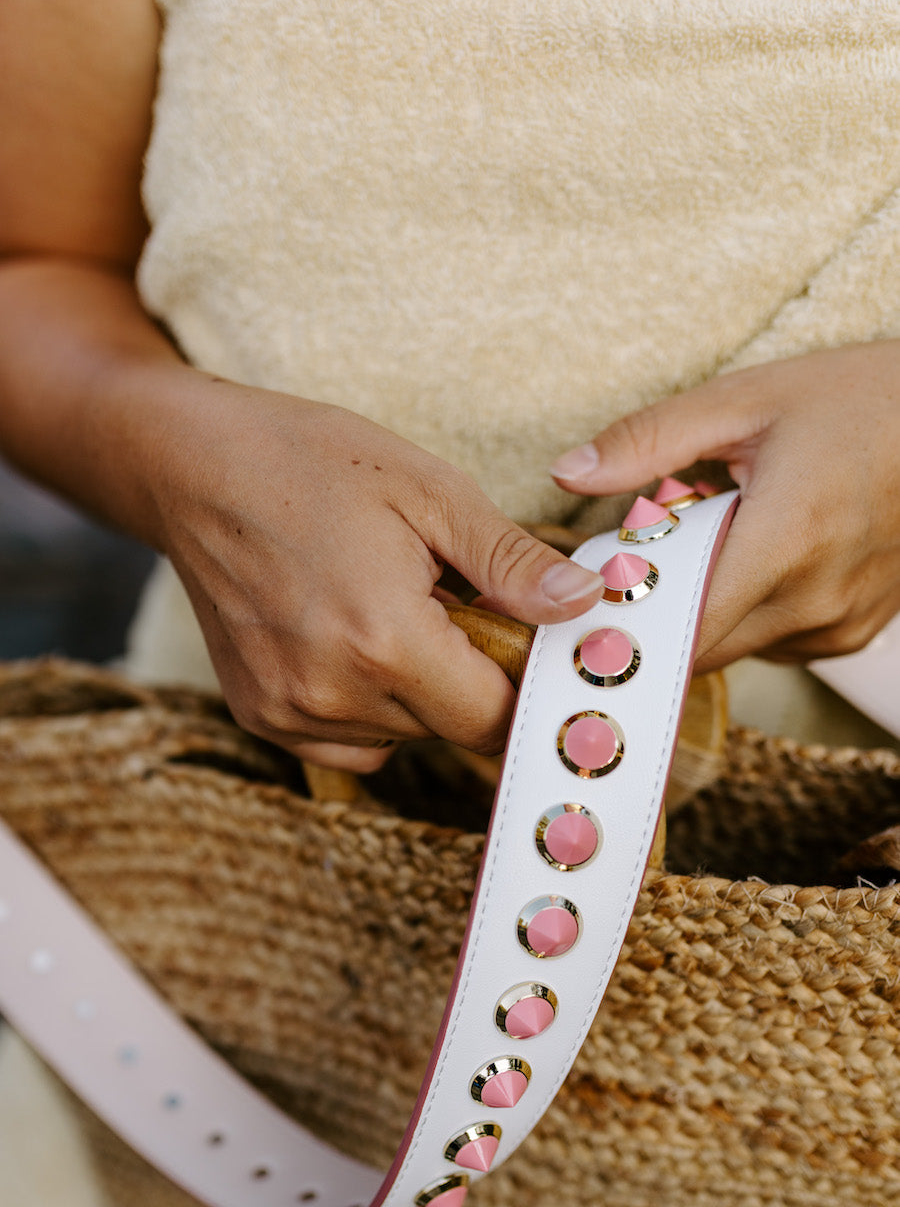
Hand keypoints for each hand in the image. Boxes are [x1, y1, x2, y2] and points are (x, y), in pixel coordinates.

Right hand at [144, 371, 607, 770]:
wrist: (192, 467)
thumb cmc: (313, 463)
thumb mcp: (429, 492)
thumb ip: (512, 561)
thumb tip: (585, 604)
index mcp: (385, 639)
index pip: (494, 718)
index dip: (525, 686)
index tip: (530, 645)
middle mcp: (333, 694)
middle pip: (451, 730)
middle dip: (472, 677)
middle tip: (452, 602)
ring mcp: (289, 712)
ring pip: (403, 738)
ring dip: (420, 692)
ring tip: (390, 611)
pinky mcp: (261, 717)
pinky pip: (350, 743)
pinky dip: (370, 706)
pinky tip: (352, 641)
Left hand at [550, 341, 899, 672]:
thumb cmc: (855, 401)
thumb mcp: (743, 400)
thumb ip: (647, 441)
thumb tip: (567, 473)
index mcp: (784, 540)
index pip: (683, 628)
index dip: (627, 628)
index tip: (585, 611)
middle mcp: (815, 599)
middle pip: (700, 649)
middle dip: (657, 616)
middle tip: (637, 565)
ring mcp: (839, 624)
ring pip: (735, 649)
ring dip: (704, 613)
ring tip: (708, 544)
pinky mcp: (851, 633)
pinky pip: (773, 644)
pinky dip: (747, 613)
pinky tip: (752, 558)